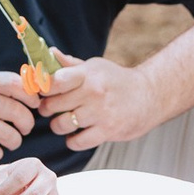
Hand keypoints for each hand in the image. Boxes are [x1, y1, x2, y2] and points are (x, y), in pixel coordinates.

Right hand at [0, 70, 40, 162]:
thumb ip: (7, 86)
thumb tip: (40, 87)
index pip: (13, 83)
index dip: (30, 95)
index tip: (34, 104)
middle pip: (15, 111)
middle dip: (27, 123)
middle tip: (25, 127)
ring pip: (8, 135)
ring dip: (14, 141)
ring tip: (11, 139)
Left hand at [36, 51, 157, 151]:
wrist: (150, 96)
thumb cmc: (117, 81)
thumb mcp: (96, 67)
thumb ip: (71, 65)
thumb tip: (49, 52)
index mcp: (88, 74)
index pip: (55, 80)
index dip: (43, 88)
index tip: (43, 92)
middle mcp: (93, 92)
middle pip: (53, 105)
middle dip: (47, 109)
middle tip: (50, 109)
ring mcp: (101, 112)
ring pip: (62, 125)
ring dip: (58, 126)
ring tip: (63, 122)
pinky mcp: (108, 131)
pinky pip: (77, 142)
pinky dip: (72, 141)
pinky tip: (76, 135)